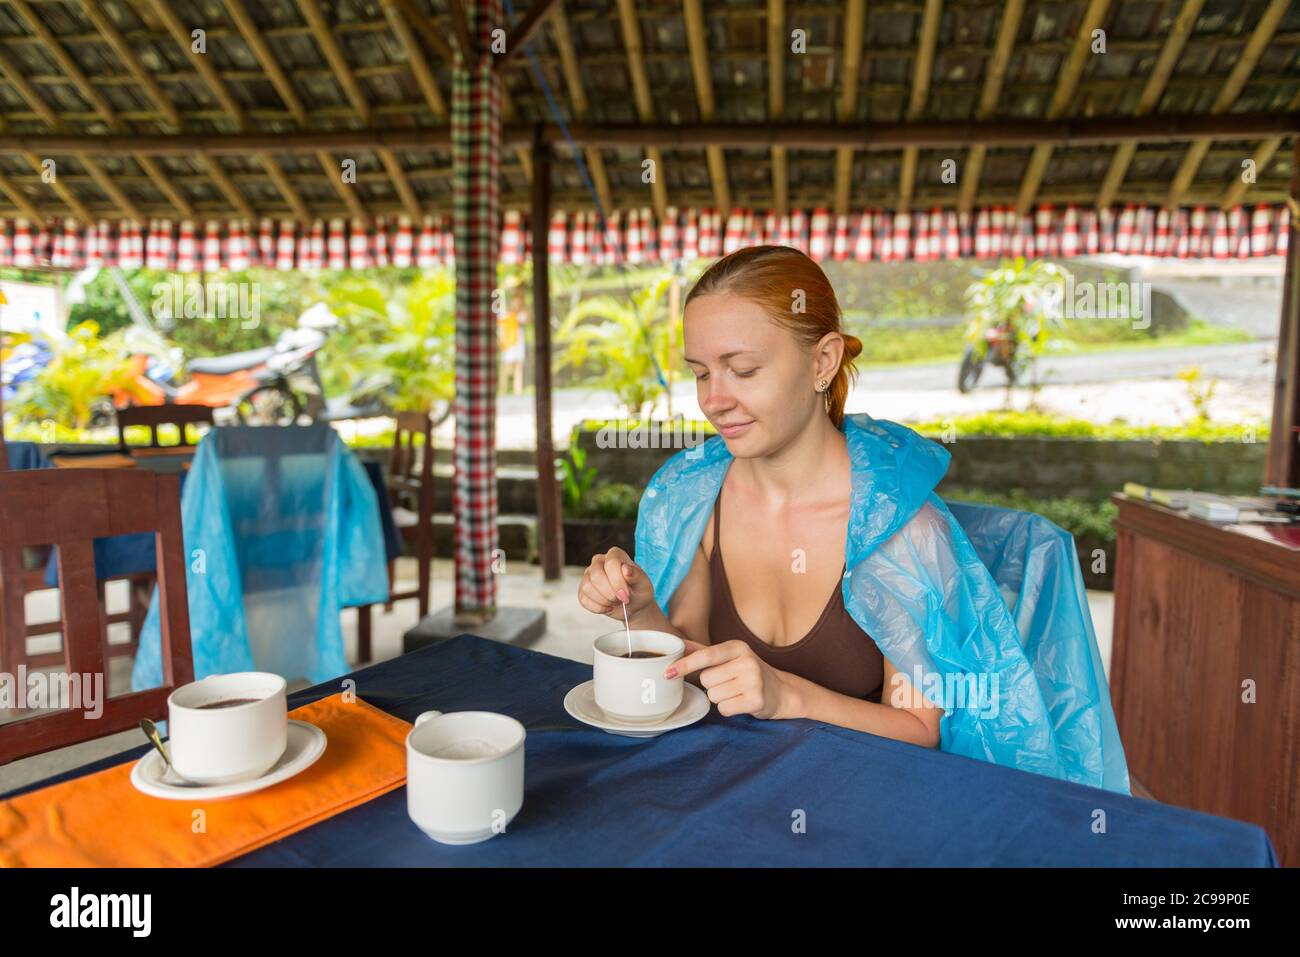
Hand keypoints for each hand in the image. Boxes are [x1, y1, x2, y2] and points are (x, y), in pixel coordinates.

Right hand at [578, 547, 656, 621]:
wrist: (633, 605)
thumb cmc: (638, 591)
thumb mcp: (643, 584)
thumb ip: (636, 575)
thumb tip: (625, 569)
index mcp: (615, 555)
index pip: (611, 563)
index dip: (618, 581)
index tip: (626, 594)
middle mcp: (599, 561)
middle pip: (596, 576)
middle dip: (610, 593)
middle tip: (622, 599)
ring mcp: (589, 575)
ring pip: (587, 587)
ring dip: (604, 600)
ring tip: (615, 602)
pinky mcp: (583, 589)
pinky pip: (583, 599)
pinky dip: (597, 607)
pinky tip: (607, 606)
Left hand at [667, 639, 798, 719]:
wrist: (781, 691)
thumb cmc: (748, 672)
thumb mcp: (729, 657)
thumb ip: (702, 651)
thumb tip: (677, 643)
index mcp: (737, 647)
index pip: (706, 656)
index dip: (685, 665)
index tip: (668, 673)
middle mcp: (747, 661)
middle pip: (707, 680)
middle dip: (712, 685)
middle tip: (729, 683)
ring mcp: (753, 681)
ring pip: (714, 696)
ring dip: (721, 698)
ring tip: (737, 692)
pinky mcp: (756, 700)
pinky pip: (725, 709)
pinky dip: (729, 709)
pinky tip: (741, 702)